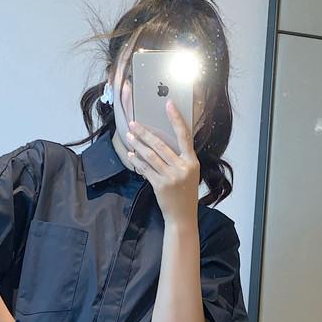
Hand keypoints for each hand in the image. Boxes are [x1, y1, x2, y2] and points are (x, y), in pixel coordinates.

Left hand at [124, 98, 200, 223]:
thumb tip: (163, 141)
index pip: (184, 135)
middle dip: (145, 133)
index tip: (168, 104)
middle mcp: (182, 168)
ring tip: (129, 136)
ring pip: (151, 155)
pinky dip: (138, 161)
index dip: (176, 119)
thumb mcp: (190, 173)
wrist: (182, 217)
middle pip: (160, 145)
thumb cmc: (185, 194)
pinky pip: (146, 169)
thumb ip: (181, 158)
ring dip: (138, 144)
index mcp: (192, 162)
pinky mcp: (160, 186)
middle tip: (134, 123)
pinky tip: (131, 154)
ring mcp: (171, 177)